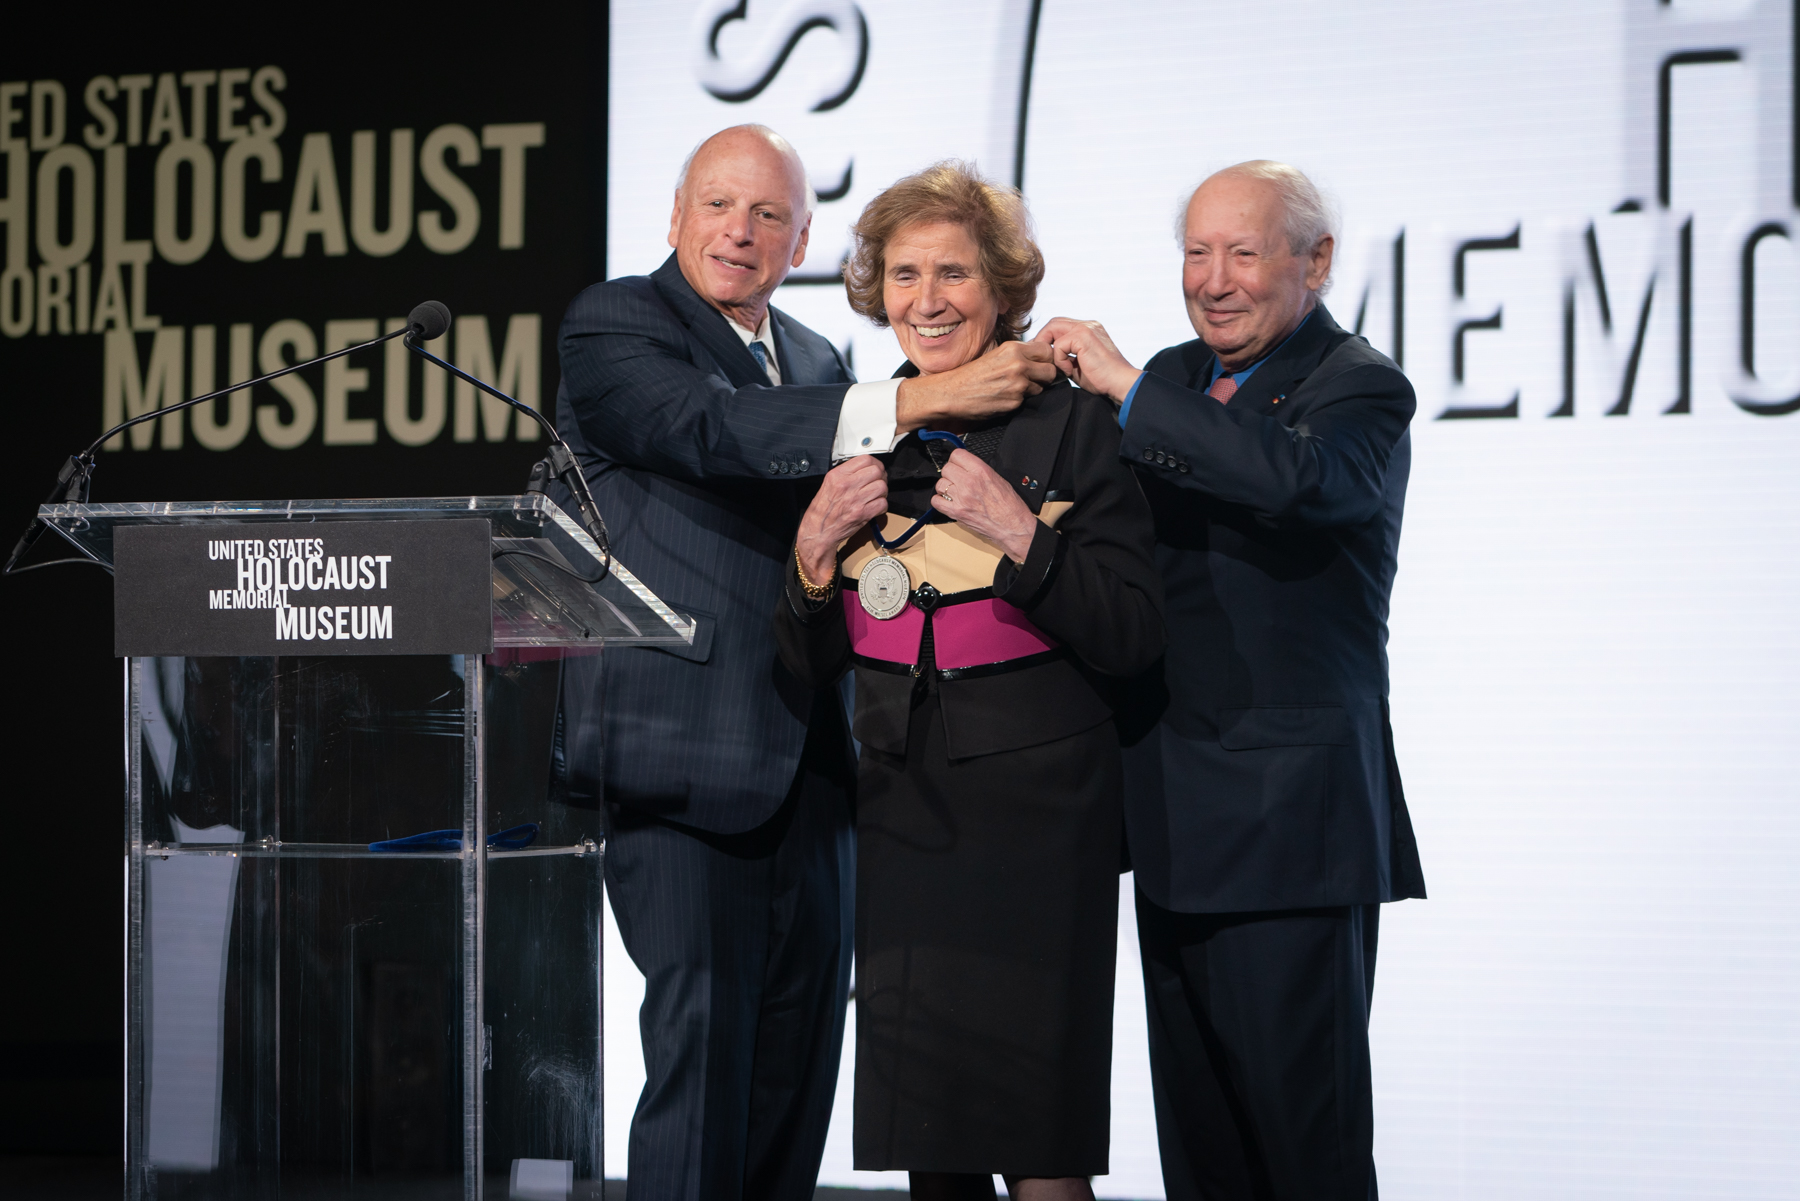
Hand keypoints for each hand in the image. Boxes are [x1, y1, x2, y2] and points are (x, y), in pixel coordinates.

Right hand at [796, 456, 887, 584]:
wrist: (818, 531)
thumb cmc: (822, 511)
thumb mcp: (827, 484)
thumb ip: (845, 474)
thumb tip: (863, 469)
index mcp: (837, 475)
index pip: (865, 459)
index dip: (875, 463)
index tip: (875, 468)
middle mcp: (847, 485)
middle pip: (876, 471)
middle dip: (881, 476)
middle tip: (878, 482)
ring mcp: (856, 499)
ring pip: (882, 487)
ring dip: (882, 491)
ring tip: (876, 495)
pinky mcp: (863, 513)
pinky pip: (882, 504)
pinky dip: (882, 505)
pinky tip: (875, 507)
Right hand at [895, 340, 1057, 430]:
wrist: (951, 393)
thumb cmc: (970, 374)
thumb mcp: (995, 355)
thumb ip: (1018, 354)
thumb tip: (1039, 356)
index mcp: (1013, 349)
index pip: (1048, 350)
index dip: (1046, 359)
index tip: (1040, 364)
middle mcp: (1018, 364)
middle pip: (1051, 370)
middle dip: (1044, 376)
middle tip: (1032, 378)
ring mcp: (1018, 385)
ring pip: (1041, 387)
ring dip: (1032, 389)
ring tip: (1012, 388)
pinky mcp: (1014, 402)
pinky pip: (1027, 401)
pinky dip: (1019, 400)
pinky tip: (1004, 397)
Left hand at [933, 449, 1037, 563]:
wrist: (1013, 527)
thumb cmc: (1010, 506)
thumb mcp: (999, 479)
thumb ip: (980, 471)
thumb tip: (966, 466)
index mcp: (982, 471)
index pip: (957, 455)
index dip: (957, 459)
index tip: (959, 464)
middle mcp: (969, 483)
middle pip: (946, 469)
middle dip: (951, 472)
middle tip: (958, 479)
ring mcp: (961, 498)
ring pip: (940, 484)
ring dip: (945, 487)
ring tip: (955, 492)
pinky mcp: (956, 512)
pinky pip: (936, 502)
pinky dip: (940, 501)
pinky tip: (948, 501)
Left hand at [1032, 318, 1142, 402]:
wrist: (1121, 383)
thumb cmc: (1102, 379)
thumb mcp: (1078, 365)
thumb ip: (1065, 356)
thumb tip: (1046, 358)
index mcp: (1089, 329)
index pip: (1060, 325)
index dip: (1048, 338)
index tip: (1043, 356)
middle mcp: (1088, 325)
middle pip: (1054, 322)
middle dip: (1043, 339)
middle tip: (1042, 359)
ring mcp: (1086, 328)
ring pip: (1053, 329)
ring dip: (1051, 350)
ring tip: (1060, 367)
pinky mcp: (1083, 336)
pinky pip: (1059, 345)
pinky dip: (1059, 360)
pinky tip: (1069, 371)